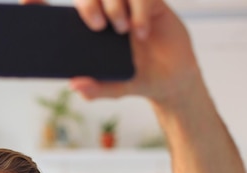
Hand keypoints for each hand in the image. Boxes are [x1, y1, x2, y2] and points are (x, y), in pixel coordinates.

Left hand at [70, 0, 200, 104]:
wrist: (172, 79)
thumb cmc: (138, 79)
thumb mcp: (116, 88)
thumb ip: (95, 89)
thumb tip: (74, 85)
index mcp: (94, 29)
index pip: (79, 6)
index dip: (80, 7)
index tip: (85, 26)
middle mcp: (110, 13)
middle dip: (90, 3)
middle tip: (98, 26)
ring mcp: (131, 7)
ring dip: (115, 6)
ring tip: (123, 30)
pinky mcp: (153, 4)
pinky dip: (140, 11)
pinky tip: (141, 32)